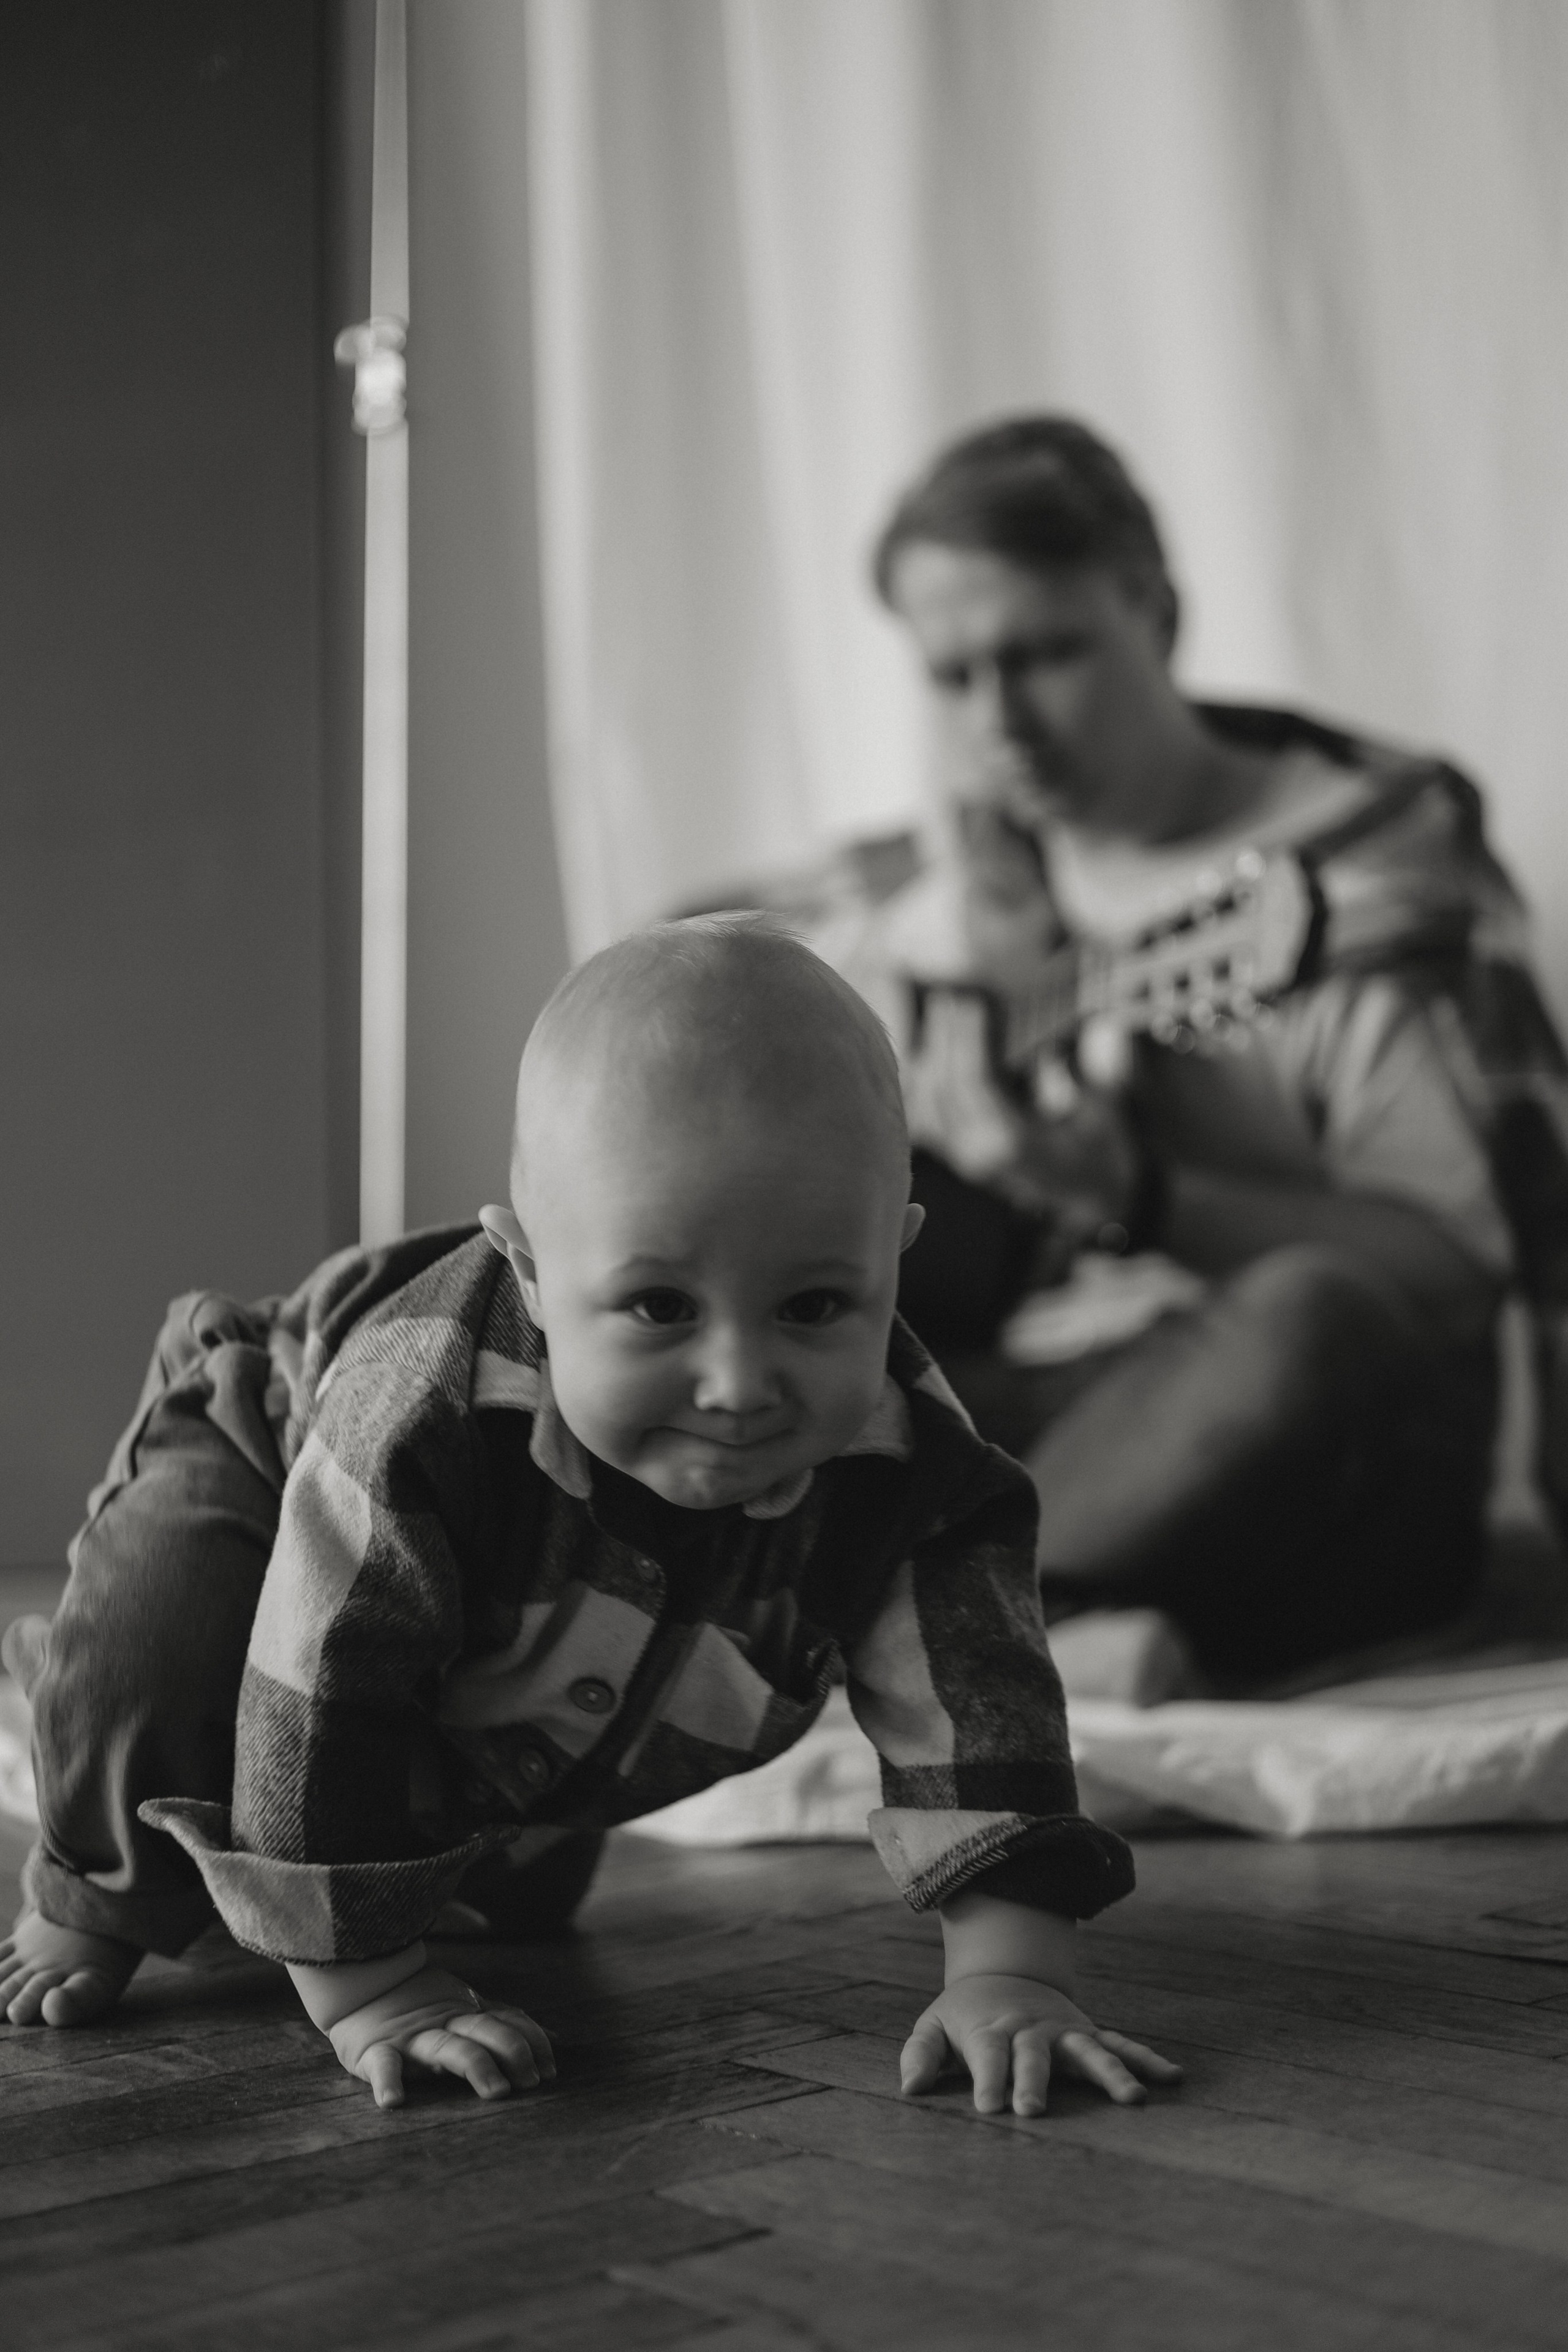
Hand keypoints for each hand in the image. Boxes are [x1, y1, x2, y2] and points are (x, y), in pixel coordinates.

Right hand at [327, 1963, 554, 2109]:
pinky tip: (394, 2102)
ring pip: (448, 2049)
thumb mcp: (466, 2007)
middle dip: (512, 2052)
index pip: (507, 2022)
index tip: (551, 2070)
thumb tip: (556, 2039)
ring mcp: (411, 2037)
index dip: (533, 2042)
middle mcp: (443, 2022)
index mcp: (465, 2013)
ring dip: (476, 2066)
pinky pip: (383, 2065)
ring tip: (497, 2091)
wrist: (356, 1981)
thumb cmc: (418, 2002)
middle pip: (484, 2032)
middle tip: (533, 2082)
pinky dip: (387, 2082)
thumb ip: (505, 2022)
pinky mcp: (375, 2050)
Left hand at [900, 1973, 1180, 2117]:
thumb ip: (920, 2055)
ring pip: (1088, 2050)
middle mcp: (1029, 2029)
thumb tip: (910, 2089)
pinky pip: (1121, 2044)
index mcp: (989, 2030)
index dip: (987, 2079)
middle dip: (1035, 2081)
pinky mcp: (1087, 2032)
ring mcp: (1063, 2030)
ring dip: (1110, 2073)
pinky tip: (1172, 2077)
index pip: (987, 2054)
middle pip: (1033, 2054)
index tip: (988, 2108)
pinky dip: (1146, 2059)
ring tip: (1133, 2100)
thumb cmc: (963, 2017)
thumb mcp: (933, 2027)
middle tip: (1034, 2111)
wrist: (1003, 1974)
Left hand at [903, 993, 1140, 1231]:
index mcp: (1013, 1144)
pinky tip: (929, 1052)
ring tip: (938, 1015)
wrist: (1089, 1204)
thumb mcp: (1107, 1117)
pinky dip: (927, 1083)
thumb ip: (1103, 1076)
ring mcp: (966, 1157)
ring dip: (931, 1056)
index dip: (968, 1040)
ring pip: (931, 1103)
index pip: (975, 1085)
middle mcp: (980, 1153)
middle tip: (947, 997)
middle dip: (944, 1039)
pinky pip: (930, 1117)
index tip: (969, 1003)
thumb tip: (1107, 1030)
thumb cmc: (1099, 1158)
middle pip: (946, 1088)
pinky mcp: (961, 1155)